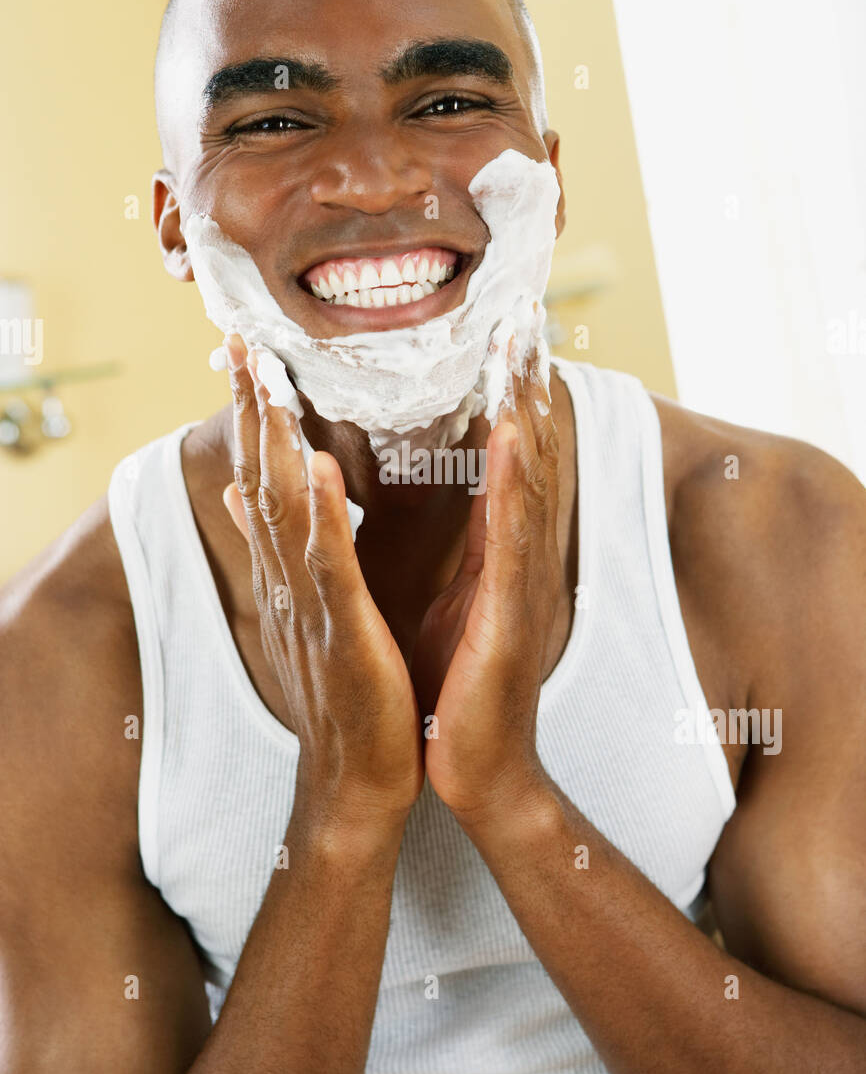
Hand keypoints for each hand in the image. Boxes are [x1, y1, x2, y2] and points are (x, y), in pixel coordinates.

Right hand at [223, 335, 422, 833]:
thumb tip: (240, 492)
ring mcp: (311, 605)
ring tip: (262, 379)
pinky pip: (328, 567)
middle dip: (249, 410)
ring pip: (285, 512)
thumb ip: (278, 551)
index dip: (251, 416)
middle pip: (261, 482)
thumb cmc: (343, 695)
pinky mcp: (343, 632)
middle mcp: (289, 581)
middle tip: (239, 342)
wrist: (360, 781)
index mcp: (289, 573)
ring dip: (272, 443)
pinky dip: (320, 517)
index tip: (248, 356)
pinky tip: (314, 468)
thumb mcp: (304, 613)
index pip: (263, 480)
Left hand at [413, 352, 560, 822]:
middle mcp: (518, 555)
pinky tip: (515, 432)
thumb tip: (423, 482)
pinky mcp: (512, 616)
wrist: (470, 766)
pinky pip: (514, 540)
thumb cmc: (451, 682)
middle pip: (529, 452)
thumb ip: (450, 534)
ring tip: (526, 343)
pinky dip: (518, 482)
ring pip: (531, 480)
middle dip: (526, 379)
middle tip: (523, 306)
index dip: (507, 388)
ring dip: (530, 408)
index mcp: (497, 548)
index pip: (505, 454)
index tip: (499, 324)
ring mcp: (523, 583)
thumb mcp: (445, 593)